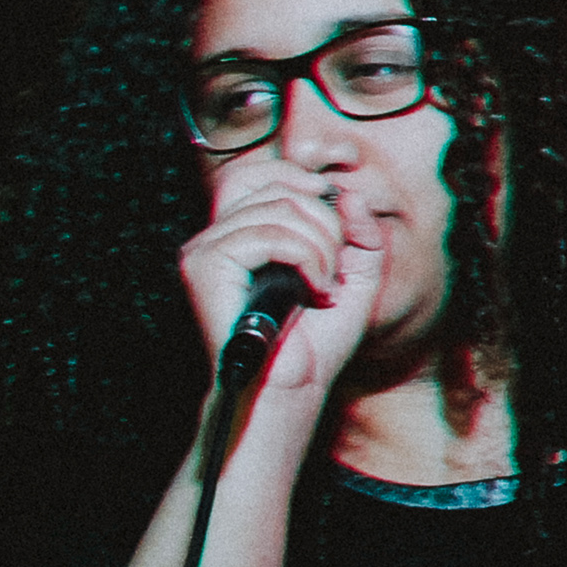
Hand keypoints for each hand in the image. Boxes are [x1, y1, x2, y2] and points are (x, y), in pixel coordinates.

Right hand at [179, 174, 385, 400]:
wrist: (291, 392)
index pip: (266, 174)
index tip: (339, 228)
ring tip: (324, 287)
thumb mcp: (355, 280)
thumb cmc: (316, 345)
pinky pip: (268, 234)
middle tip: (333, 272)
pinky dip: (305, 258)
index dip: (307, 185)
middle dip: (326, 224)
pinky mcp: (205, 266)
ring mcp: (205, 249)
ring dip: (321, 248)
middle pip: (279, 186)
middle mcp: (217, 236)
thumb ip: (360, 233)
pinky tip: (314, 291)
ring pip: (280, 209)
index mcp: (241, 234)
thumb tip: (349, 193)